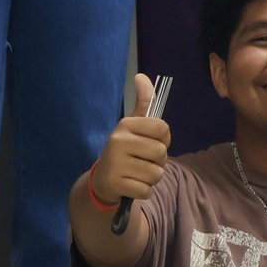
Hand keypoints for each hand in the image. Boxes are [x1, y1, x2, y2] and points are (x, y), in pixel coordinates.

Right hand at [91, 72, 171, 206]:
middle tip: (142, 161)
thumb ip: (144, 102)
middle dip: (158, 161)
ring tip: (136, 173)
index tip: (151, 142)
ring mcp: (115, 163)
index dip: (164, 139)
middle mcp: (117, 141)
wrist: (102, 181)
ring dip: (151, 177)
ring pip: (156, 173)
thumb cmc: (126, 150)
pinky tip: (131, 185)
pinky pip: (147, 190)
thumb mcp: (133, 126)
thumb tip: (141, 76)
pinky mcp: (115, 184)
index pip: (163, 128)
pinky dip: (144, 191)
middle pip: (161, 152)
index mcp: (125, 125)